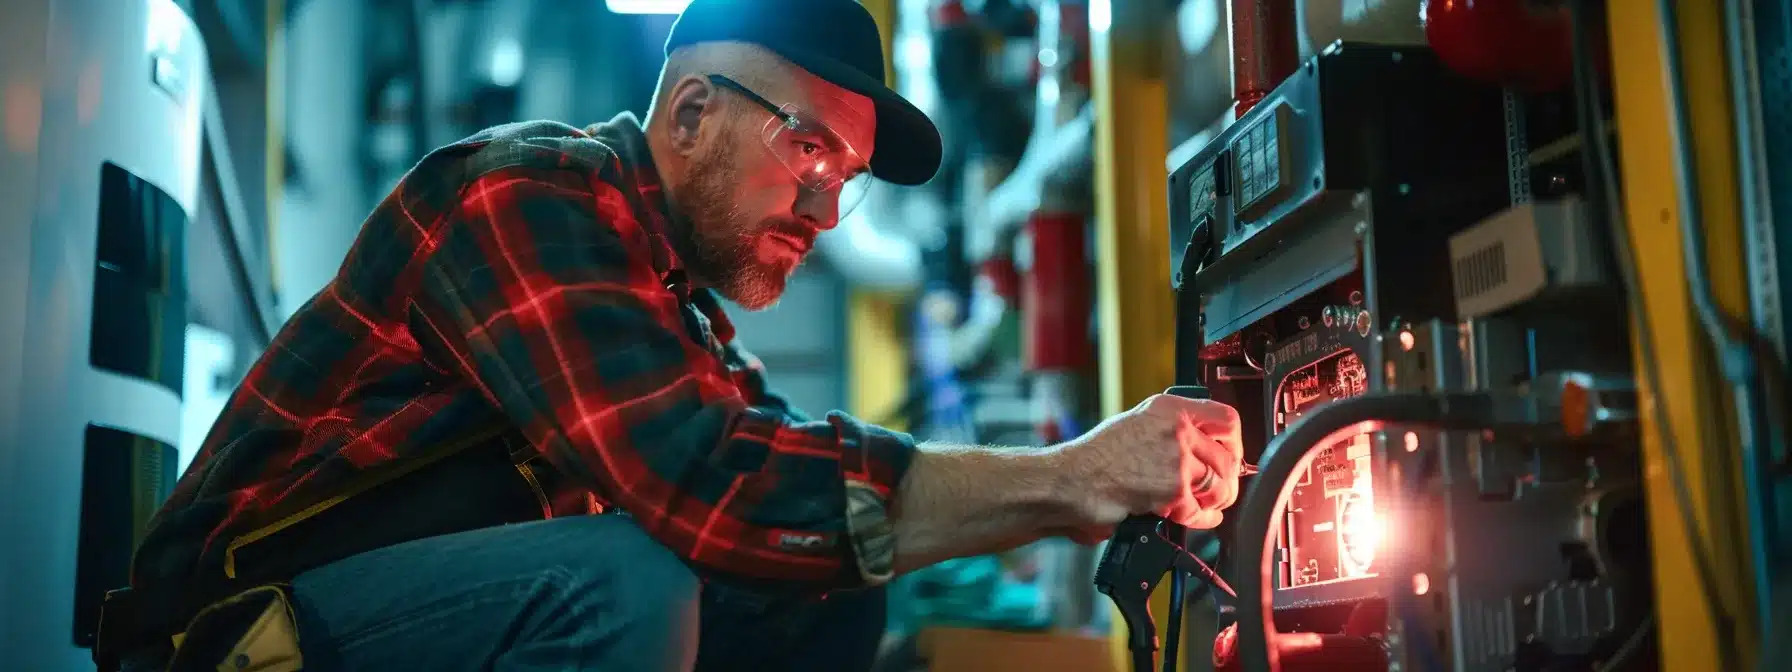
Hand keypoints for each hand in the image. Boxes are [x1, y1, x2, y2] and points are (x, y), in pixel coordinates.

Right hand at [1058, 393, 1243, 533]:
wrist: (1073, 480)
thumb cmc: (1095, 457)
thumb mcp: (1136, 424)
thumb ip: (1169, 430)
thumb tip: (1201, 447)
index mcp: (1169, 409)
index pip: (1226, 418)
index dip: (1235, 442)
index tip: (1230, 454)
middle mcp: (1177, 429)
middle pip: (1228, 458)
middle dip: (1226, 479)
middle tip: (1218, 489)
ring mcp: (1176, 460)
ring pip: (1220, 486)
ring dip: (1216, 501)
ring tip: (1205, 505)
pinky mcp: (1173, 490)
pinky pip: (1202, 510)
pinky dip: (1201, 519)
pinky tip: (1193, 517)